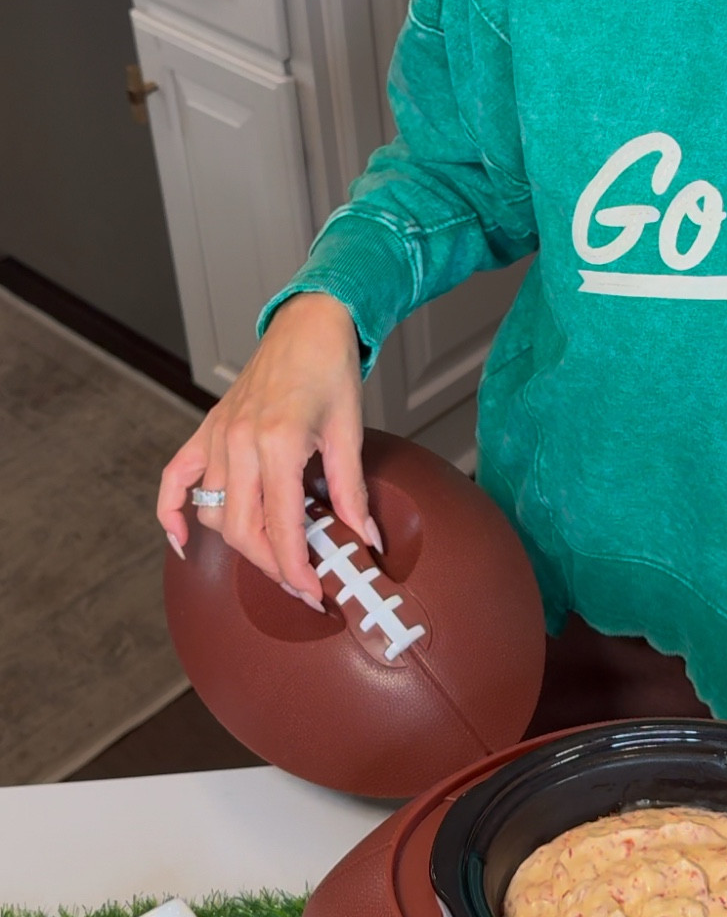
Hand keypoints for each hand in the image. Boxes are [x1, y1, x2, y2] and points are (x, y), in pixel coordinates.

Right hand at [156, 293, 378, 606]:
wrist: (308, 323)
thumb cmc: (330, 369)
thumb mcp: (349, 431)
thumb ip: (352, 490)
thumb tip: (364, 538)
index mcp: (277, 442)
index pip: (281, 526)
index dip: (296, 568)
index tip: (313, 593)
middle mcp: (239, 441)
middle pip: (242, 529)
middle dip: (272, 566)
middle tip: (302, 586)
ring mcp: (217, 436)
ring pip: (214, 512)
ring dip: (241, 543)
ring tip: (275, 558)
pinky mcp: (207, 429)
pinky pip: (175, 478)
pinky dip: (172, 512)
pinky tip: (181, 540)